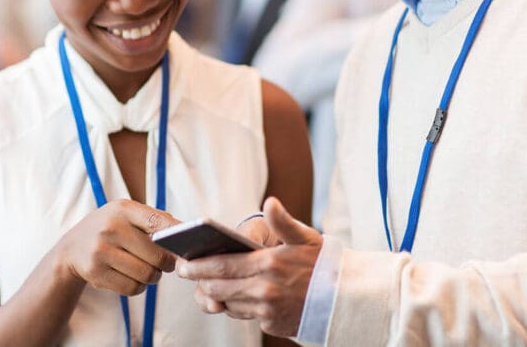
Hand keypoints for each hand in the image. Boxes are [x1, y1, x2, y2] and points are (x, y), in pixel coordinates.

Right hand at [56, 199, 179, 295]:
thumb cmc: (110, 228)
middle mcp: (111, 228)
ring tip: (150, 270)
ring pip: (146, 274)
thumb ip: (155, 220)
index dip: (177, 235)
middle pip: (157, 256)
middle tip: (166, 264)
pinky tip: (134, 278)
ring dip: (154, 277)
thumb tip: (186, 232)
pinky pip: (132, 288)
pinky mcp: (95, 273)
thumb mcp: (126, 214)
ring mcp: (101, 251)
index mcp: (123, 209)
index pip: (158, 222)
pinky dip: (139, 287)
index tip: (187, 245)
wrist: (72, 248)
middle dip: (167, 263)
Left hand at [178, 197, 322, 336]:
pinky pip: (244, 314)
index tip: (183, 262)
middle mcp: (265, 289)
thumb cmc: (322, 263)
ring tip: (206, 282)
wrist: (342, 298)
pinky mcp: (271, 324)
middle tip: (186, 272)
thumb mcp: (305, 237)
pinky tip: (233, 295)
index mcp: (270, 264)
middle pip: (220, 286)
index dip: (199, 265)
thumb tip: (269, 202)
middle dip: (200, 280)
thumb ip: (283, 221)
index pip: (224, 265)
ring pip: (229, 302)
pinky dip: (236, 305)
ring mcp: (267, 309)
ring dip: (215, 293)